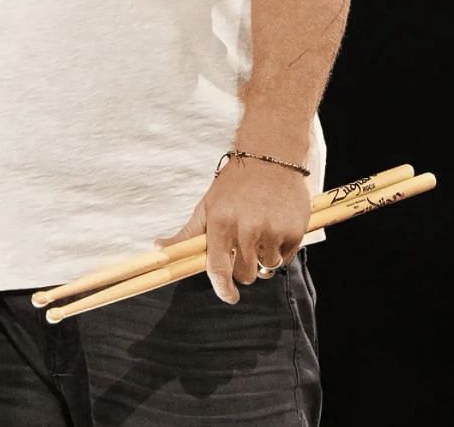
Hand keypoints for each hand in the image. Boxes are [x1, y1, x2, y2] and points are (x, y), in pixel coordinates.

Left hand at [155, 157, 311, 303]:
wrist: (270, 158)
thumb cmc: (234, 185)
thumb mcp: (207, 206)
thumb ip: (188, 233)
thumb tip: (159, 249)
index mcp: (221, 223)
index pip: (219, 268)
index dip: (222, 288)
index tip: (228, 296)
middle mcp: (247, 229)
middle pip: (245, 275)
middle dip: (242, 271)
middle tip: (242, 253)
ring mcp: (273, 231)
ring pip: (266, 268)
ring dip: (262, 261)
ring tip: (260, 238)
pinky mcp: (294, 231)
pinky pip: (286, 258)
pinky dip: (280, 252)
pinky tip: (275, 231)